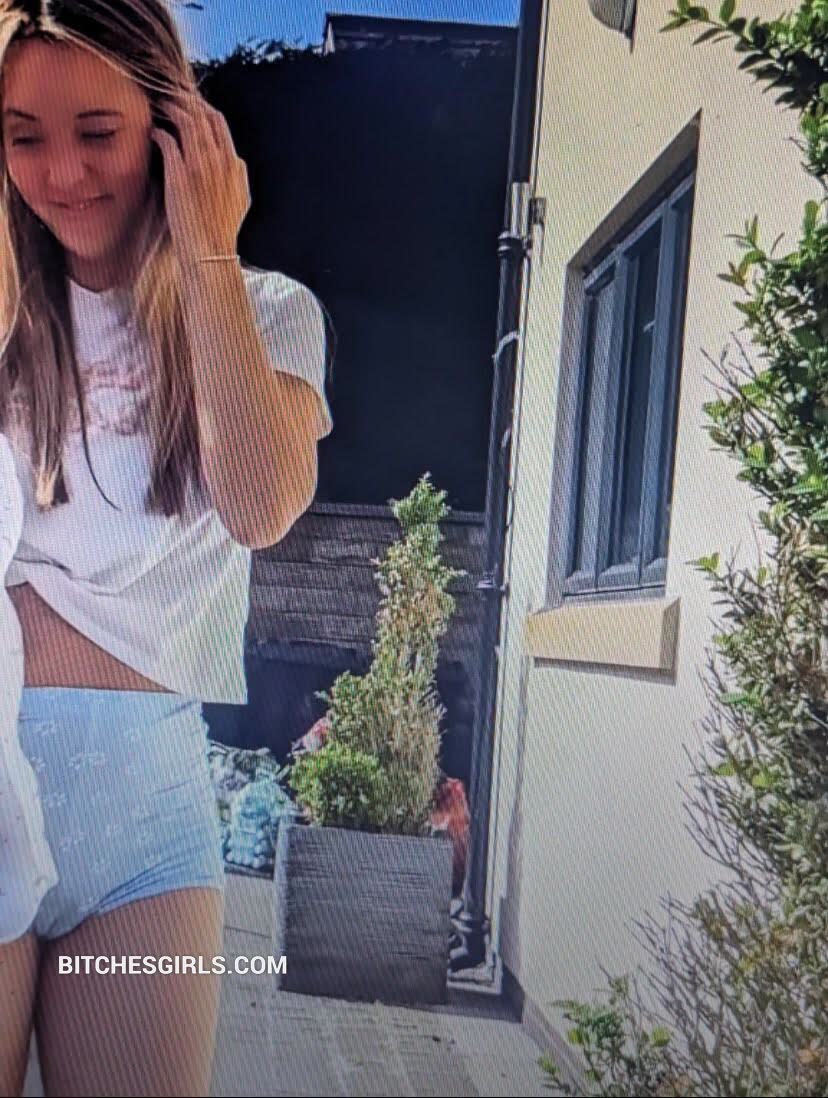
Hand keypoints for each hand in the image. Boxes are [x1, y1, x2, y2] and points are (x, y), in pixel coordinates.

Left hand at [150, 89, 250, 265]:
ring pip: (186, 121)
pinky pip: (167, 140)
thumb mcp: (240, 201)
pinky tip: (153, 132)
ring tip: (159, 105)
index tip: (189, 105)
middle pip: (202, 115)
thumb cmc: (221, 232)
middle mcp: (219, 160)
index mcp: (234, 165)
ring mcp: (200, 166)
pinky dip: (159, 132)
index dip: (202, 108)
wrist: (210, 254)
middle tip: (168, 94)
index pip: (219, 123)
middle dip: (185, 100)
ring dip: (171, 109)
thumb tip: (236, 162)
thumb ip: (239, 177)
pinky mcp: (179, 175)